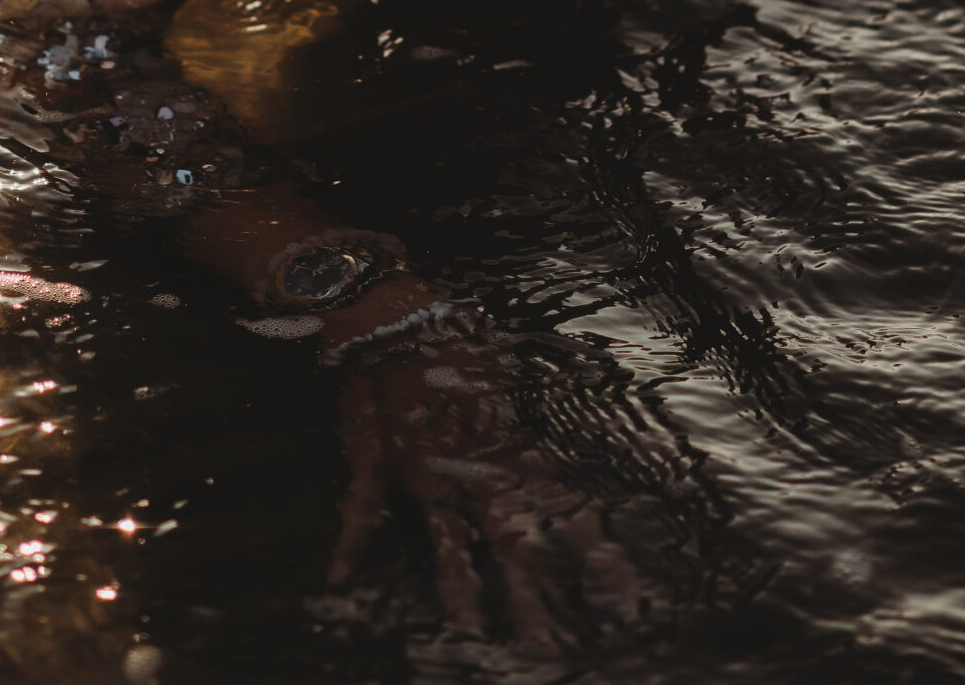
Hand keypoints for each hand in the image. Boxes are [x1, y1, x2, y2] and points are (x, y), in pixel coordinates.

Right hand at [327, 319, 642, 646]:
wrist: (397, 316)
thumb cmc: (455, 343)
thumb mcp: (510, 377)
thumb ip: (543, 416)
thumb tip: (592, 441)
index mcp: (509, 450)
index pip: (563, 509)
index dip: (595, 554)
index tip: (626, 597)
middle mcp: (473, 470)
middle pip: (512, 540)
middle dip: (532, 594)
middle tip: (552, 648)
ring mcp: (425, 472)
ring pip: (447, 538)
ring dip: (458, 585)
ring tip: (471, 629)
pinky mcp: (380, 465)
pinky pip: (362, 507)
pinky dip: (348, 540)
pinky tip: (338, 575)